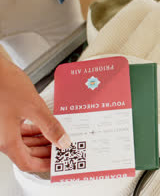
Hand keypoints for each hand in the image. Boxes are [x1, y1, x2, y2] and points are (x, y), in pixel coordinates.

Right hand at [0, 57, 70, 171]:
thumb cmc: (4, 85)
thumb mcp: (34, 107)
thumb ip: (50, 126)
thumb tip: (62, 141)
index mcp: (6, 140)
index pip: (27, 163)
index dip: (44, 166)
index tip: (59, 163)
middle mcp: (2, 137)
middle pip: (26, 154)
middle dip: (46, 152)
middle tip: (64, 148)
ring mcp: (2, 127)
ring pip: (24, 142)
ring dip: (42, 141)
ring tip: (60, 137)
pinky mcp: (4, 118)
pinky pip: (20, 131)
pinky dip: (35, 130)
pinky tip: (46, 126)